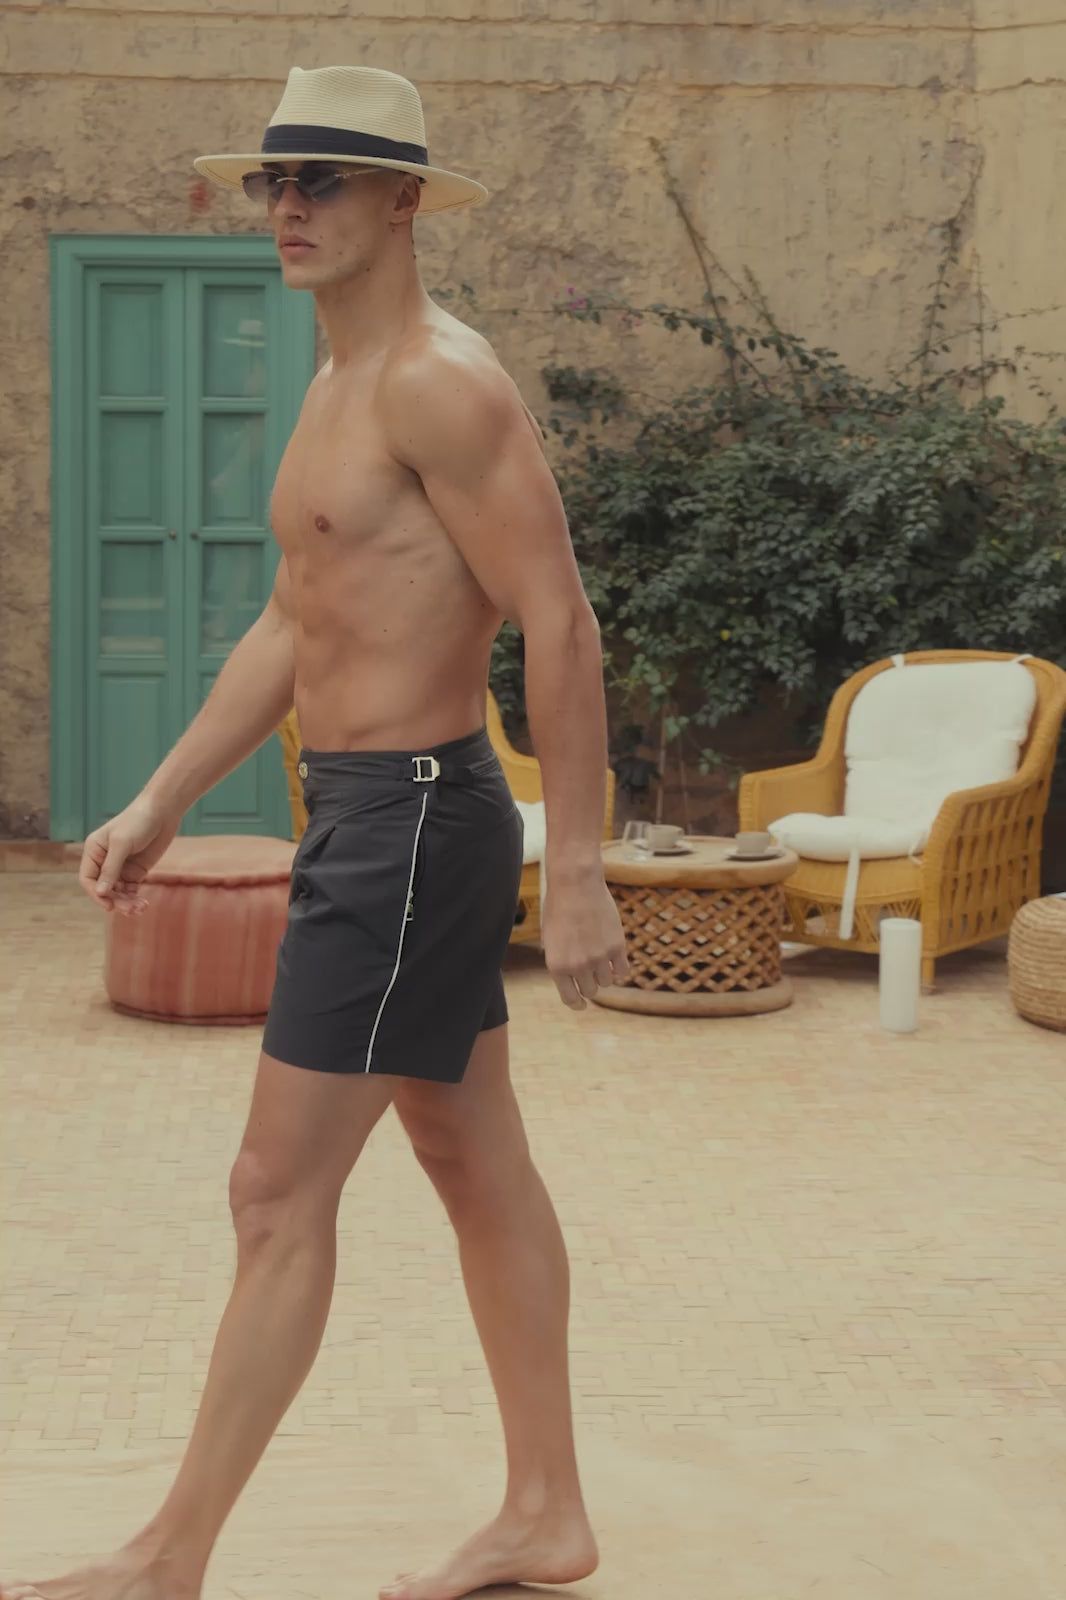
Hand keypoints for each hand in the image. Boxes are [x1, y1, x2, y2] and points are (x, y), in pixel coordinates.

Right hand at [78, 795, 179, 914]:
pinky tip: (144, 903)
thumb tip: (100, 892)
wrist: (163, 812)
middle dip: (115, 900)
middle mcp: (104, 861)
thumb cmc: (138, 821)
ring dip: (126, 902)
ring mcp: (121, 867)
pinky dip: (135, 898)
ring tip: (140, 908)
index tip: (109, 905)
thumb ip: (111, 868)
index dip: (96, 894)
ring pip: (117, 892)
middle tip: (130, 909)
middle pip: (104, 889)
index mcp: (94, 851)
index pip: (87, 878)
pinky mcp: (136, 871)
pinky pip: (130, 890)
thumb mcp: (122, 844)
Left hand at [541, 875, 629, 1010]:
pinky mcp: (617, 947)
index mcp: (557, 966)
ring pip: (607, 981)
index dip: (577, 1004)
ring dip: (605, 973)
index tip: (581, 1004)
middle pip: (591, 990)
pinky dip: (620, 968)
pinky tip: (616, 959)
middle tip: (590, 971)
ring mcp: (599, 957)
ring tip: (601, 958)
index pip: (570, 999)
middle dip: (590, 983)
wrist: (575, 884)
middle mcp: (578, 966)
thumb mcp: (550, 938)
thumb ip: (559, 961)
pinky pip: (624, 971)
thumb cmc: (559, 908)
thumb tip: (568, 980)